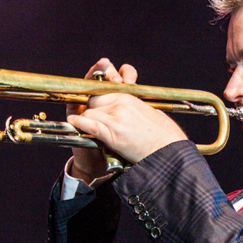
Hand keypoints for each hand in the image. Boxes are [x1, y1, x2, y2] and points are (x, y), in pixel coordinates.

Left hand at [67, 59, 186, 172]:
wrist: (168, 151)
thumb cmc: (163, 134)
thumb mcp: (150, 112)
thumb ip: (135, 107)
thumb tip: (129, 108)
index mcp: (129, 97)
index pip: (103, 91)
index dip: (95, 98)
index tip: (91, 103)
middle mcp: (121, 104)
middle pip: (93, 100)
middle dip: (90, 109)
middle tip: (88, 115)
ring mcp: (116, 119)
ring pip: (89, 112)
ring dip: (85, 119)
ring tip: (80, 123)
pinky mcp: (113, 135)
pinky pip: (90, 124)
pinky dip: (79, 123)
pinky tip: (74, 122)